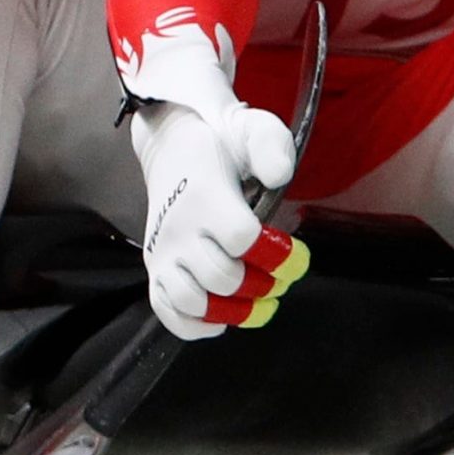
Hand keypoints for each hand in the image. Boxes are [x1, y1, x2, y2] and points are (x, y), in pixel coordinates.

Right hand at [130, 89, 308, 340]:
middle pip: (223, 277)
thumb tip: (279, 174)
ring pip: (193, 301)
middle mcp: (179, 229)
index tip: (299, 257)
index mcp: (206, 196)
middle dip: (263, 285)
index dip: (278, 256)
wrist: (174, 147)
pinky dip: (195, 325)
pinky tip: (222, 319)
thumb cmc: (222, 144)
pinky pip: (167, 310)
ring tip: (258, 302)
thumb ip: (271, 146)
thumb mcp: (254, 129)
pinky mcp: (154, 268)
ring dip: (232, 311)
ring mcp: (163, 252)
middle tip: (281, 280)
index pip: (241, 239)